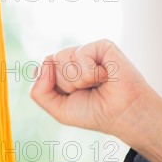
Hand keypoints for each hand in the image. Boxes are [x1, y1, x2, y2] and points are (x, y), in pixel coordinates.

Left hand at [31, 39, 161, 161]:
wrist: (122, 115)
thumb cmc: (93, 112)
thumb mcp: (57, 109)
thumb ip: (38, 92)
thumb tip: (43, 64)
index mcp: (61, 71)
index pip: (41, 69)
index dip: (52, 86)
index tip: (72, 96)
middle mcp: (72, 58)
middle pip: (50, 62)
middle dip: (66, 83)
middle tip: (87, 90)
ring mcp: (87, 51)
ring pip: (62, 57)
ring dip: (78, 79)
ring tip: (96, 83)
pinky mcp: (101, 46)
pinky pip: (81, 54)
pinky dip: (91, 72)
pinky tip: (105, 76)